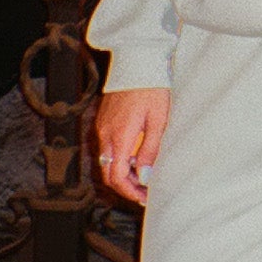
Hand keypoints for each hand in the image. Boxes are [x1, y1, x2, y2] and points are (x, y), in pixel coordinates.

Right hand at [95, 87, 170, 203]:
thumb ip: (150, 150)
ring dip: (122, 173)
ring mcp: (102, 127)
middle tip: (144, 191)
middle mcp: (105, 135)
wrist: (137, 64)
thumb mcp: (158, 121)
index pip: (117, 177)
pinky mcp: (103, 121)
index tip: (144, 197)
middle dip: (125, 186)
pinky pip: (107, 148)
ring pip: (106, 162)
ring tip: (143, 174)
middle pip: (108, 173)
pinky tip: (135, 155)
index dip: (130, 192)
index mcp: (120, 137)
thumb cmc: (151, 89)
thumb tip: (144, 177)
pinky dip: (118, 158)